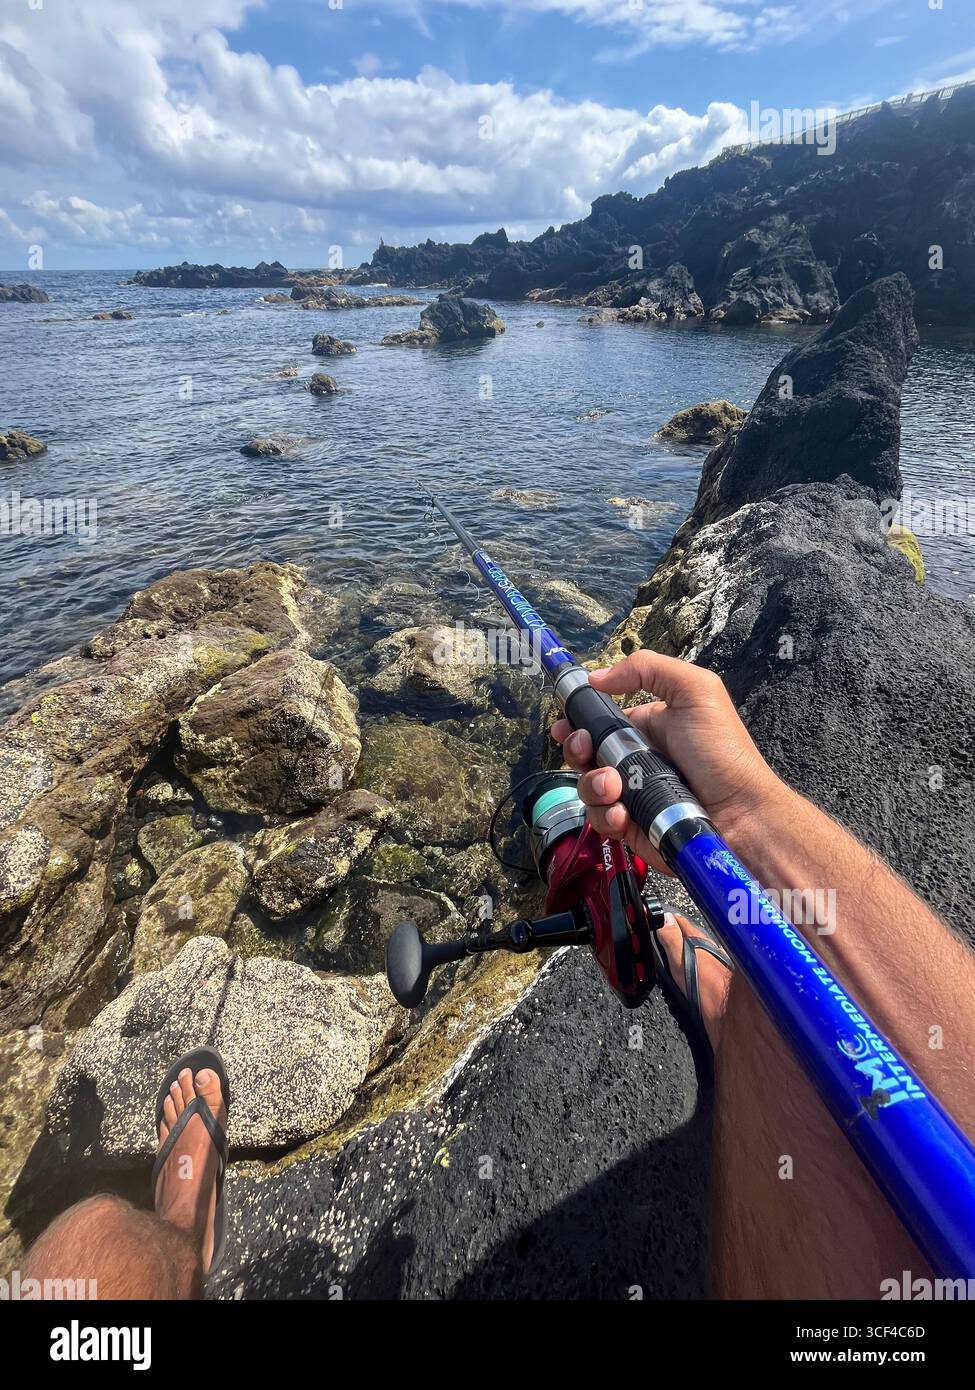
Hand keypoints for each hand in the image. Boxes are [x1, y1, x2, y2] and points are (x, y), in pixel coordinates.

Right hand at [551, 651, 786, 871]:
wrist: (742, 814)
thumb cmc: (722, 751)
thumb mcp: (696, 690)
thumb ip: (648, 669)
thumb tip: (597, 676)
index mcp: (646, 728)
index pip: (600, 722)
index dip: (578, 721)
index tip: (566, 724)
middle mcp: (635, 760)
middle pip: (585, 754)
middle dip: (578, 751)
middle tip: (586, 751)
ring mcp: (631, 794)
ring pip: (588, 787)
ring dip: (594, 784)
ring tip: (615, 787)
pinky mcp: (631, 826)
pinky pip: (601, 820)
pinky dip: (606, 815)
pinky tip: (623, 814)